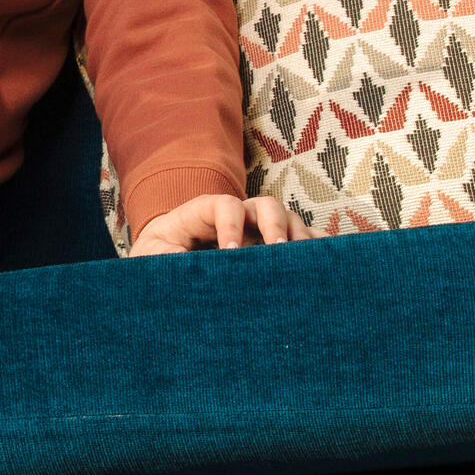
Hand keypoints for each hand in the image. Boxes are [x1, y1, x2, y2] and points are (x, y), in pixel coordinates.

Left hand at [131, 193, 310, 256]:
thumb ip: (161, 256)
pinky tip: (324, 269)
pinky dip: (316, 251)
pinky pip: (303, 242)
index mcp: (205, 212)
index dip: (230, 224)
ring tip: (302, 264)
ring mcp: (261, 230)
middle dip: (274, 225)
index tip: (230, 253)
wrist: (168, 262)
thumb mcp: (150, 254)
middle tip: (277, 252)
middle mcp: (239, 216)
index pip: (224, 205)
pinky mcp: (276, 248)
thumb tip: (179, 262)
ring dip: (299, 239)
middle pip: (265, 205)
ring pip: (289, 221)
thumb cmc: (158, 255)